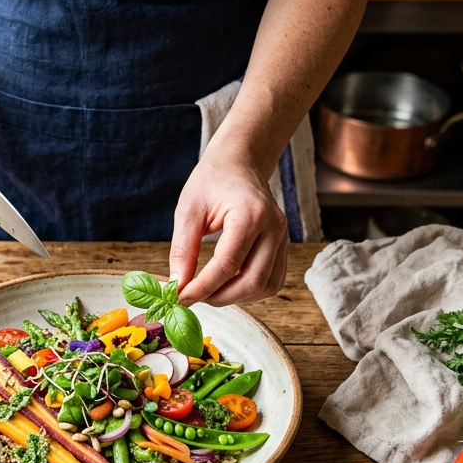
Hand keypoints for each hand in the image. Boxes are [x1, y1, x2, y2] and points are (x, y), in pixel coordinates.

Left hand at [170, 126, 288, 306]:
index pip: (227, 265)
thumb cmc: (212, 182)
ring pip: (265, 287)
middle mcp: (274, 228)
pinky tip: (227, 284)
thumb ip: (183, 250)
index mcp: (251, 214)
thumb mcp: (188, 210)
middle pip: (251, 281)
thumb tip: (178, 286)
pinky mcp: (284, 248)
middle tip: (192, 297)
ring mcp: (284, 238)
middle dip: (219, 297)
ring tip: (208, 290)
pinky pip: (272, 282)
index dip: (202, 287)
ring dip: (235, 298)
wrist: (238, 165)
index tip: (180, 298)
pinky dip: (248, 291)